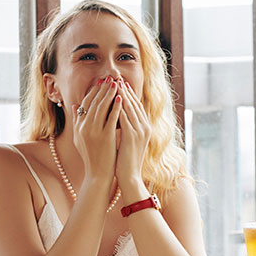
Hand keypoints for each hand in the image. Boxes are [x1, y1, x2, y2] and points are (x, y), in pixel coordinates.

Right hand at [70, 77, 119, 181]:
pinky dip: (116, 107)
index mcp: (78, 127)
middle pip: (93, 102)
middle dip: (102, 89)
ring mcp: (94, 132)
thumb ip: (77, 121)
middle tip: (110, 78)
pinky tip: (121, 99)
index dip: (93, 92)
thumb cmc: (91, 156)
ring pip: (102, 107)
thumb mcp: (79, 138)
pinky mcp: (106, 137)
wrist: (98, 174)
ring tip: (116, 84)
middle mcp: (84, 128)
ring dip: (109, 94)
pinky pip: (111, 118)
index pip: (84, 104)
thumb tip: (74, 104)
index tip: (100, 83)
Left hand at [115, 79, 151, 193]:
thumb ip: (124, 127)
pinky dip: (118, 107)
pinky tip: (111, 100)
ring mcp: (140, 131)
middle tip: (115, 78)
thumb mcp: (126, 141)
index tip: (119, 83)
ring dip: (121, 95)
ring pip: (130, 108)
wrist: (129, 176)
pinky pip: (124, 117)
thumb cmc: (125, 160)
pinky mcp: (132, 136)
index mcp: (144, 128)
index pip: (136, 106)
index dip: (128, 94)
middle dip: (124, 90)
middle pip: (134, 103)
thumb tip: (116, 116)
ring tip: (112, 84)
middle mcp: (145, 127)